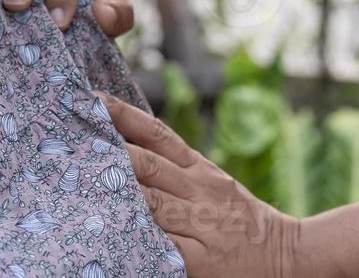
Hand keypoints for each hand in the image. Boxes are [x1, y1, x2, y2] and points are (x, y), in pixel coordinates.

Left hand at [94, 90, 301, 277]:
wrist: (289, 253)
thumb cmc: (244, 220)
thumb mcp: (215, 183)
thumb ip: (179, 169)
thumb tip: (130, 150)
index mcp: (200, 168)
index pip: (157, 133)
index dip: (122, 114)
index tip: (91, 99)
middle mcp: (198, 189)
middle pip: (145, 164)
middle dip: (107, 150)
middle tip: (69, 138)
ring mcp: (199, 223)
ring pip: (149, 201)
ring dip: (113, 191)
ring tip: (77, 180)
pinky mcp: (199, 259)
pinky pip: (162, 247)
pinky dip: (138, 239)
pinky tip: (112, 233)